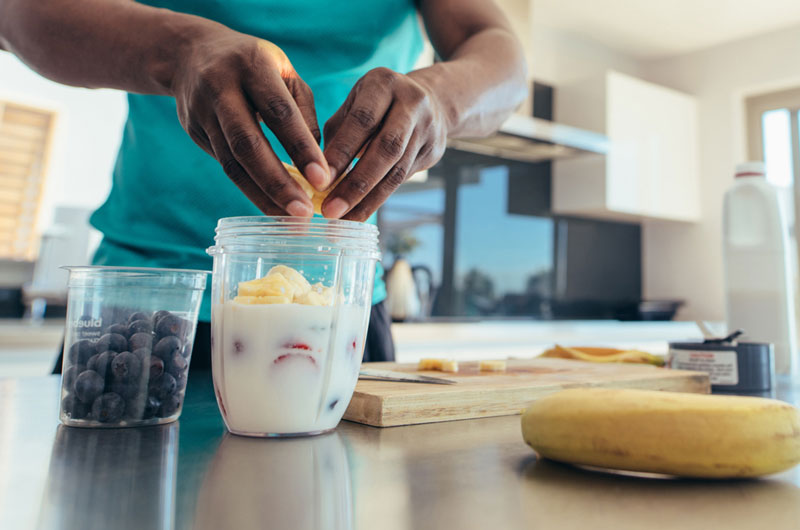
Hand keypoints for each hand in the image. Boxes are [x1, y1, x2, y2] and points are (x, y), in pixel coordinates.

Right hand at [171, 27, 329, 215]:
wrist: (190, 53)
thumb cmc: (255, 66)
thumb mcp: (284, 74)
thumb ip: (303, 113)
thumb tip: (318, 162)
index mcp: (252, 65)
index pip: (279, 112)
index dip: (300, 148)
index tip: (323, 179)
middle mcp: (221, 87)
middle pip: (248, 144)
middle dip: (278, 182)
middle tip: (304, 213)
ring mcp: (202, 111)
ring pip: (232, 162)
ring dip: (263, 195)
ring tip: (290, 220)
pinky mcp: (194, 132)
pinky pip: (225, 167)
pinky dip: (250, 190)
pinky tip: (272, 207)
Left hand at [321, 67, 448, 220]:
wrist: (431, 101)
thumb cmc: (376, 105)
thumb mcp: (354, 103)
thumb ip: (337, 133)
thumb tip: (315, 173)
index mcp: (384, 84)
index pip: (362, 120)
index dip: (341, 152)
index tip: (319, 180)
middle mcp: (412, 103)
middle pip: (386, 149)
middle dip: (356, 183)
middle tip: (330, 210)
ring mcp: (428, 128)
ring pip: (397, 171)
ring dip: (367, 199)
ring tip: (342, 219)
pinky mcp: (434, 151)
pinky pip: (403, 180)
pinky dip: (378, 199)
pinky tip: (358, 213)